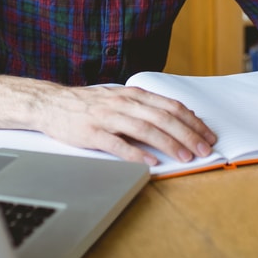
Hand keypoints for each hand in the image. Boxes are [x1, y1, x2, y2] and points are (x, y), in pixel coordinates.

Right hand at [0, 62, 216, 166]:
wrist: (49, 104)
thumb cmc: (87, 105)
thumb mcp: (118, 99)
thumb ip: (144, 108)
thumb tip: (176, 119)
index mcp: (132, 94)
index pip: (169, 106)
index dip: (191, 121)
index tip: (207, 134)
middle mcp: (122, 103)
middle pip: (162, 118)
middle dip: (187, 135)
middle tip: (203, 149)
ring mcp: (107, 117)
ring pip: (145, 129)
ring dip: (169, 144)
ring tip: (185, 157)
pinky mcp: (91, 133)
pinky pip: (118, 144)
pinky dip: (136, 153)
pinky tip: (151, 163)